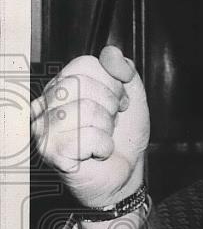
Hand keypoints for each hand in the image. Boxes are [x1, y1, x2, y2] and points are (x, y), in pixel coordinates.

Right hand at [31, 46, 149, 207]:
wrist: (125, 176)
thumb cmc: (122, 139)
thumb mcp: (131, 97)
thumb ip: (124, 71)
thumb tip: (111, 53)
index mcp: (62, 86)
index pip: (85, 64)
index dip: (111, 83)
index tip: (119, 103)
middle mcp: (46, 104)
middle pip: (82, 83)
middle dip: (109, 104)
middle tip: (111, 123)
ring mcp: (44, 128)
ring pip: (86, 109)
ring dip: (106, 127)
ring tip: (103, 138)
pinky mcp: (51, 151)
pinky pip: (89, 136)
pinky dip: (104, 146)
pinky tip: (98, 153)